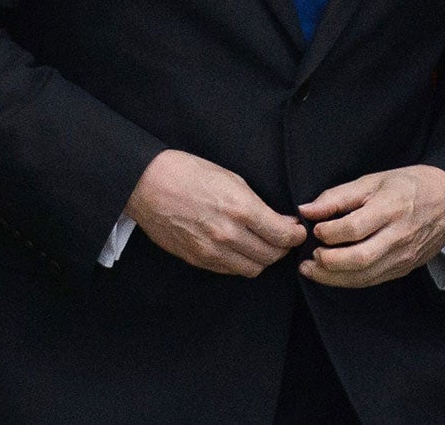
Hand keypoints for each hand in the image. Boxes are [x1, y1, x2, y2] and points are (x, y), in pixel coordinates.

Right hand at [125, 149, 307, 276]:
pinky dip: (240, 263)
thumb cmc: (188, 172)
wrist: (147, 184)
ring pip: (252, 269)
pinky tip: (240, 249)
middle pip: (271, 256)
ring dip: (262, 259)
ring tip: (262, 245)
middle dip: (282, 248)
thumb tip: (279, 221)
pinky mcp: (198, 260)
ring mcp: (212, 251)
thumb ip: (257, 204)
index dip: (296, 236)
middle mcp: (229, 234)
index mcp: (241, 208)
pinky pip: (230, 271)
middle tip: (282, 237)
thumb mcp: (230, 178)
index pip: (283, 236)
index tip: (297, 231)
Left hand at [297, 165, 444, 288]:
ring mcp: (404, 256)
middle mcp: (399, 236)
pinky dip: (350, 280)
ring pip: (364, 276)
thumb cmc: (410, 185)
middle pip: (359, 259)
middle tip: (308, 256)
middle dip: (327, 262)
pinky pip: (373, 280)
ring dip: (333, 278)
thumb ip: (338, 196)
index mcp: (390, 208)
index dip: (328, 232)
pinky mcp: (405, 268)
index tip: (314, 228)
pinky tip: (333, 274)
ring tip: (312, 269)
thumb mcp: (373, 180)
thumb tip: (307, 210)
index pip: (354, 228)